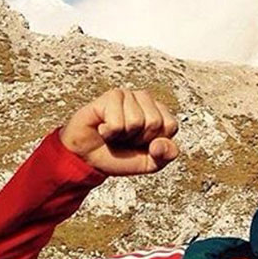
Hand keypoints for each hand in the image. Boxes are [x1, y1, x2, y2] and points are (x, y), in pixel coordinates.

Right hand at [59, 88, 179, 176]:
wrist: (87, 159)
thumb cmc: (117, 156)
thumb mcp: (149, 163)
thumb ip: (165, 155)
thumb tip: (160, 144)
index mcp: (159, 112)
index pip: (171, 126)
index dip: (155, 143)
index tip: (140, 144)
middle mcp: (144, 99)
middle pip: (154, 122)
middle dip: (138, 139)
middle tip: (124, 138)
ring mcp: (128, 95)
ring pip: (136, 121)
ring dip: (122, 135)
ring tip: (113, 133)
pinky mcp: (110, 96)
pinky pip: (117, 123)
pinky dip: (108, 132)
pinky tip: (102, 128)